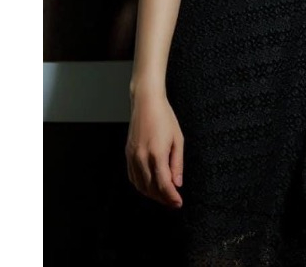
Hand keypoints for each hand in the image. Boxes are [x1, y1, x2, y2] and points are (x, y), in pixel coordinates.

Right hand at [125, 90, 184, 207]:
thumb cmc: (165, 118)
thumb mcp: (178, 139)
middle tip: (173, 202)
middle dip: (163, 198)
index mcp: (157, 154)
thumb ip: (177, 163)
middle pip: (151, 188)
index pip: (163, 184)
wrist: (146, 103)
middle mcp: (142, 158)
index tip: (178, 203)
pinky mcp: (127, 154)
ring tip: (164, 196)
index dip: (171, 197)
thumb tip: (177, 183)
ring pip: (140, 185)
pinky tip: (150, 186)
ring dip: (152, 194)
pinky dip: (141, 186)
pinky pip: (133, 177)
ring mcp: (132, 157)